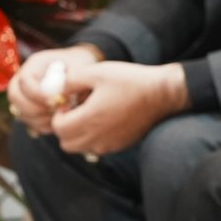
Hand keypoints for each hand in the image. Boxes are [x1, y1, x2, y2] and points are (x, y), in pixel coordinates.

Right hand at [7, 45, 103, 135]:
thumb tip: (64, 97)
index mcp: (34, 64)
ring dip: (39, 120)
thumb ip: (73, 80)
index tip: (55, 102)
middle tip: (55, 113)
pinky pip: (29, 122)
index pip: (24, 80)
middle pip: (15, 97)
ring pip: (20, 112)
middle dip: (34, 109)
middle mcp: (24, 79)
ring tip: (59, 118)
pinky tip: (57, 122)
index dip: (36, 94)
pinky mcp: (29, 108)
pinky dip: (42, 126)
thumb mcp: (81, 66)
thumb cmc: (81, 64)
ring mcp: (24, 94)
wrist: (81, 68)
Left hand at [49, 61, 187, 158]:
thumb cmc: (130, 80)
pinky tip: (103, 120)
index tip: (69, 102)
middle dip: (65, 127)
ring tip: (88, 115)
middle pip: (66, 143)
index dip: (58, 114)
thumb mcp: (96, 72)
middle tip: (75, 110)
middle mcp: (98, 137)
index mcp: (89, 119)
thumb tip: (58, 90)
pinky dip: (93, 139)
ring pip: (81, 148)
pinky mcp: (121, 145)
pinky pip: (97, 148)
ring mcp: (110, 144)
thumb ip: (72, 81)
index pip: (58, 128)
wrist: (162, 94)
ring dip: (78, 135)